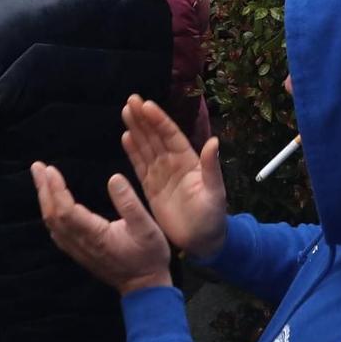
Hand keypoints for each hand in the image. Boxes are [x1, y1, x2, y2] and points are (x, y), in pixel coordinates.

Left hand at [32, 162, 173, 296]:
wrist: (145, 288)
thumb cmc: (149, 256)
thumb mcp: (148, 228)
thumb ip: (130, 203)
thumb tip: (114, 178)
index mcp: (96, 236)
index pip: (66, 211)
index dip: (56, 190)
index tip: (51, 169)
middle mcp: (82, 244)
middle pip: (53, 216)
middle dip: (44, 190)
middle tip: (37, 167)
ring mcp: (78, 250)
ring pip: (53, 224)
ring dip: (45, 200)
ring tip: (41, 179)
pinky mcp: (79, 253)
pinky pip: (58, 232)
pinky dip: (50, 213)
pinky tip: (51, 203)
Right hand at [120, 94, 228, 259]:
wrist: (202, 241)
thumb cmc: (213, 217)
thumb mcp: (215, 192)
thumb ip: (211, 167)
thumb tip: (214, 141)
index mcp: (188, 161)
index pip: (171, 135)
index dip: (159, 120)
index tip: (146, 105)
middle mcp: (173, 163)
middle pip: (155, 136)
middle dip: (144, 118)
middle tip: (131, 100)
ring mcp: (161, 174)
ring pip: (146, 147)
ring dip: (136, 129)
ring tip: (126, 111)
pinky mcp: (151, 187)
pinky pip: (140, 165)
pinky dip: (133, 151)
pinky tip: (125, 137)